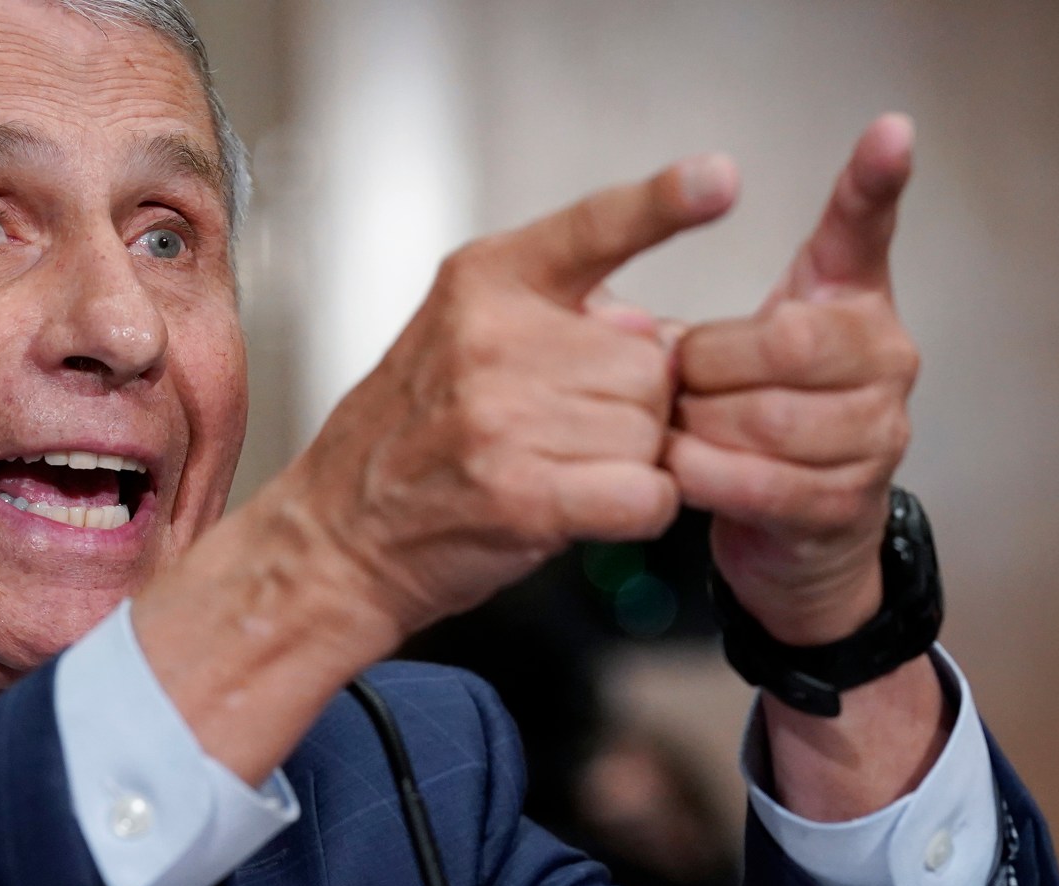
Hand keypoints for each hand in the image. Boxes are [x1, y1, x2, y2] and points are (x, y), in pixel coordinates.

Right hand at [292, 152, 740, 639]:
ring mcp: (505, 417)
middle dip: (633, 404)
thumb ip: (561, 314)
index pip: (594, 227)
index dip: (664, 203)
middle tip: (565, 431)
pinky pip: (645, 493)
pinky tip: (590, 508)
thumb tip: (651, 333)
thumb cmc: (412, 438)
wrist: (340, 534)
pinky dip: (638, 509)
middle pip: (650, 361)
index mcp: (486, 281)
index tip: (718, 179)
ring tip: (559, 469)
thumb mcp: (464, 333)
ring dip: (629, 461)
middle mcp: (494, 338)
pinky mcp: (523, 495)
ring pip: (651, 430)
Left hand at [669, 114, 920, 645]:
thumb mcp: (735, 356)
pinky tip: (682, 471)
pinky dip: (708, 476)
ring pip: (770, 418)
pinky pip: (765, 481)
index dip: (876, 183)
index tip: (888, 131)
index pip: (867, 231)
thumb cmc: (752, 426)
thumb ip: (704, 319)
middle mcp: (884, 359)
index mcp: (853, 303)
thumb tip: (615, 316)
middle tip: (677, 383)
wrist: (794, 539)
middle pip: (789, 342)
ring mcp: (877, 433)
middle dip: (710, 366)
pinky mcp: (847, 501)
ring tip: (677, 430)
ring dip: (700, 427)